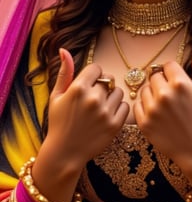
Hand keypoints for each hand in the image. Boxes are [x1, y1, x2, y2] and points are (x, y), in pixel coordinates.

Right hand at [45, 48, 128, 169]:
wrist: (65, 151)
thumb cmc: (59, 122)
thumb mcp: (56, 96)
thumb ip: (63, 73)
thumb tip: (64, 50)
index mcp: (78, 89)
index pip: (96, 68)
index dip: (93, 75)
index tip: (89, 85)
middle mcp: (93, 99)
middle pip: (108, 80)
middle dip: (102, 86)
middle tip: (94, 99)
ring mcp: (105, 112)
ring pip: (118, 92)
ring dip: (112, 97)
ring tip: (101, 107)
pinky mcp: (115, 125)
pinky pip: (126, 107)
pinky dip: (119, 109)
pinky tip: (108, 115)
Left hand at [134, 42, 191, 177]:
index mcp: (181, 84)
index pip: (167, 65)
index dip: (173, 75)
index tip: (179, 87)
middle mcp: (164, 94)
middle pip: (154, 76)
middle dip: (162, 84)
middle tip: (173, 99)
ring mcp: (152, 109)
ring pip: (144, 90)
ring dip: (152, 95)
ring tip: (166, 108)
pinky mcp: (143, 123)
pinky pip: (137, 105)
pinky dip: (145, 108)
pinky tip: (158, 116)